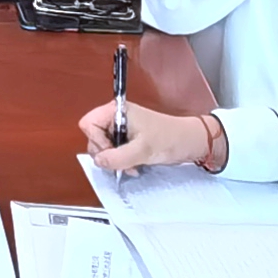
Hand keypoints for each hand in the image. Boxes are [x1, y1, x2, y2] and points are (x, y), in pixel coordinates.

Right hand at [79, 99, 217, 175]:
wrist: (189, 142)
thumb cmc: (170, 139)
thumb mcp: (142, 150)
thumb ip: (117, 157)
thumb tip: (99, 161)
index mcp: (117, 111)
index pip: (89, 124)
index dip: (96, 140)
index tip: (112, 151)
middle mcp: (116, 117)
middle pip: (93, 137)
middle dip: (106, 154)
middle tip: (122, 163)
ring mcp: (121, 128)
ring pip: (103, 147)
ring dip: (114, 160)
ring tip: (131, 166)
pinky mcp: (127, 138)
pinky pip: (113, 151)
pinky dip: (120, 161)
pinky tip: (133, 166)